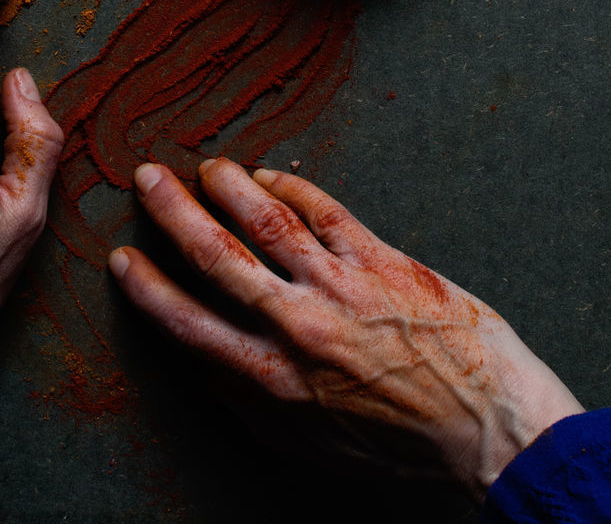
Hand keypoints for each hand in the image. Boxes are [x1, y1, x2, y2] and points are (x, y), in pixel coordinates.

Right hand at [109, 158, 582, 496]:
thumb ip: (255, 403)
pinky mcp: (381, 260)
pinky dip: (291, 185)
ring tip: (205, 166)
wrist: (490, 429)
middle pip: (216, 255)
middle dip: (172, 212)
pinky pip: (324, 210)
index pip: (189, 323)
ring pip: (266, 220)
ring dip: (227, 186)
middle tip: (146, 178)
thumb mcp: (313, 445)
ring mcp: (339, 286)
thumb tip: (207, 365)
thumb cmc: (402, 445)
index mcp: (273, 379)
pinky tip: (269, 173)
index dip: (147, 287)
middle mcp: (297, 326)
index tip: (121, 258)